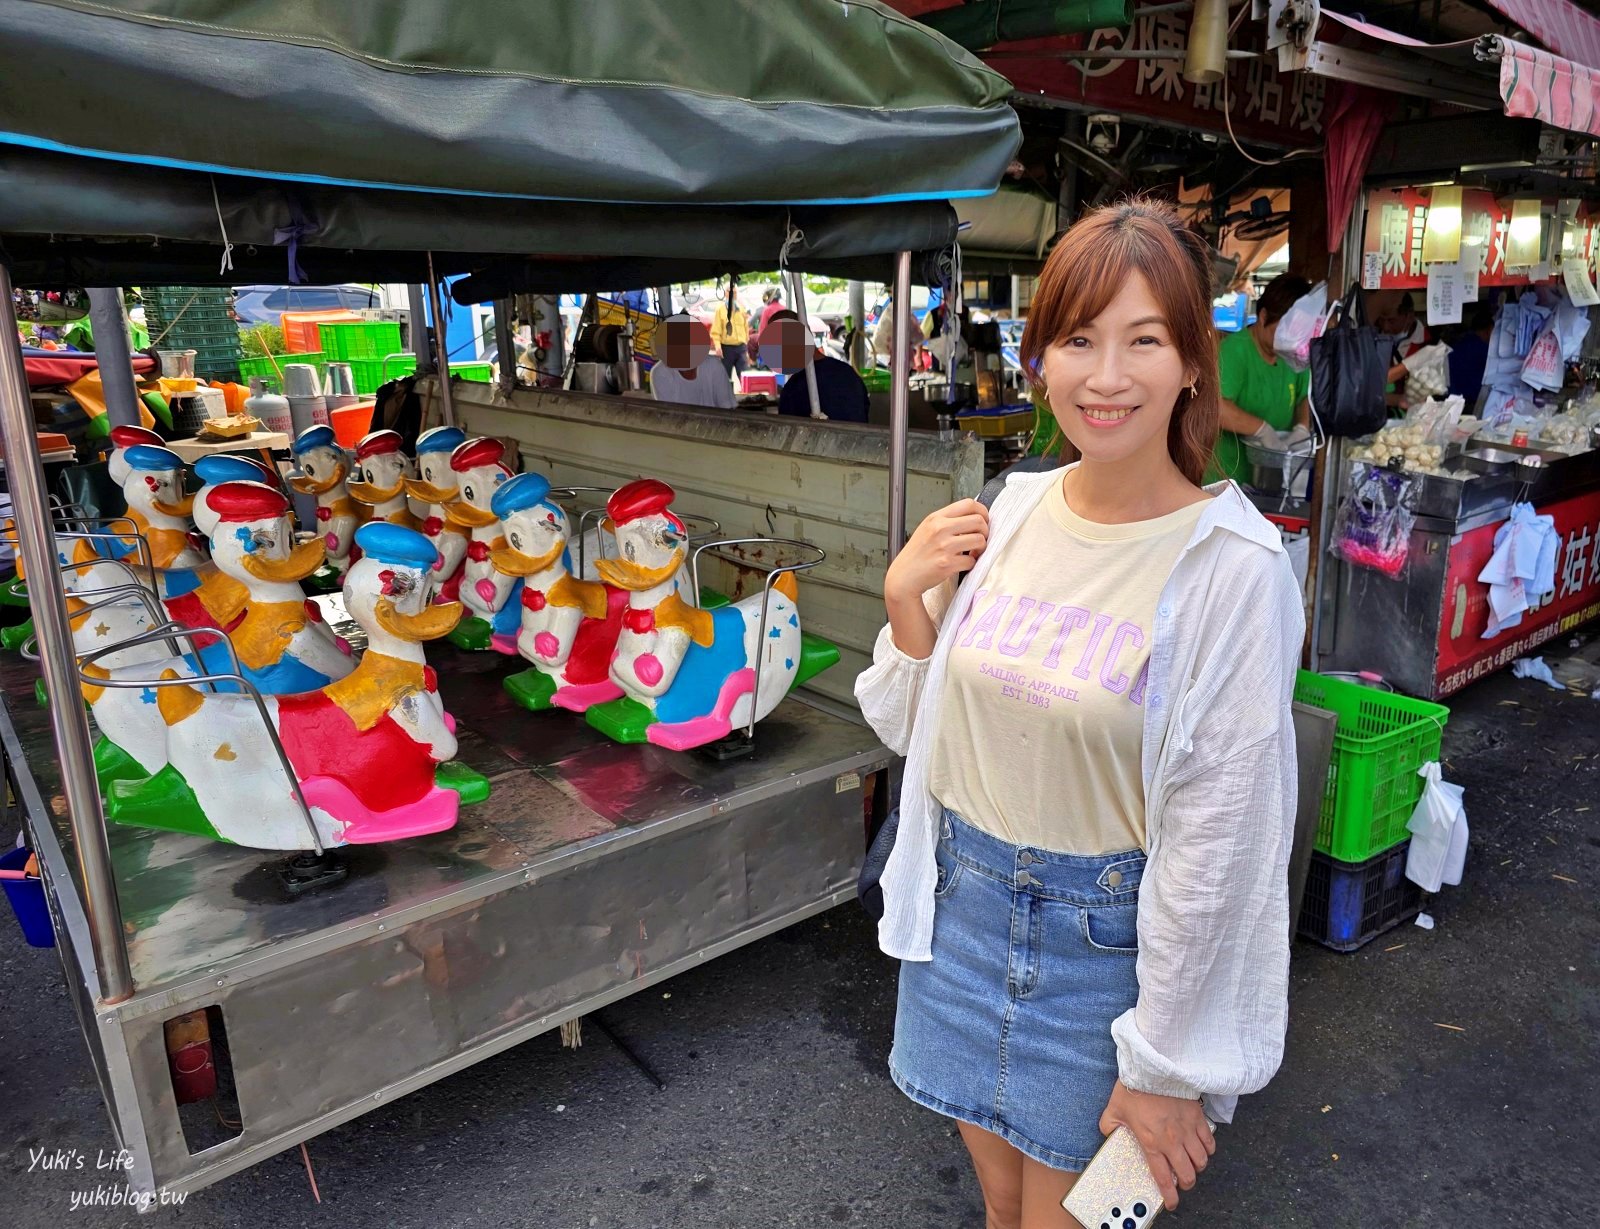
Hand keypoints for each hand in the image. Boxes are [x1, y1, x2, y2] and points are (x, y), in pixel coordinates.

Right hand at [884, 498, 988, 605]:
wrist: (904, 576)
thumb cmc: (917, 555)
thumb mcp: (927, 529)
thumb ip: (947, 521)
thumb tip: (973, 518)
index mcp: (936, 518)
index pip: (969, 504)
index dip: (982, 512)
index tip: (983, 520)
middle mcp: (940, 529)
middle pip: (978, 521)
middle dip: (985, 531)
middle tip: (981, 539)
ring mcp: (944, 546)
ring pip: (979, 540)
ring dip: (981, 548)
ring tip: (973, 552)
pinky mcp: (947, 563)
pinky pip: (972, 561)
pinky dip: (971, 564)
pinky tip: (963, 564)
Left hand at [1099, 1080, 1213, 1211]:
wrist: (1152, 1066)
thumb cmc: (1133, 1086)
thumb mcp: (1114, 1110)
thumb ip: (1110, 1127)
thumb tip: (1109, 1135)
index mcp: (1152, 1143)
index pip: (1164, 1179)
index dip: (1170, 1196)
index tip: (1172, 1202)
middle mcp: (1173, 1141)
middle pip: (1189, 1175)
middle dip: (1186, 1183)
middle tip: (1182, 1182)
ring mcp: (1188, 1129)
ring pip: (1202, 1161)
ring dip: (1197, 1167)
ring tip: (1191, 1164)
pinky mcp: (1198, 1117)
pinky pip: (1210, 1142)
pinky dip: (1207, 1149)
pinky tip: (1201, 1147)